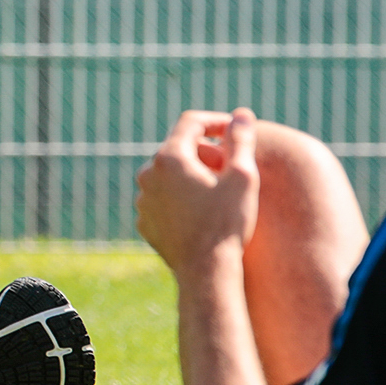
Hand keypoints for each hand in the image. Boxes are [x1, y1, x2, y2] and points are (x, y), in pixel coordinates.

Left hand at [136, 107, 260, 273]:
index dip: (216, 121)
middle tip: (231, 165)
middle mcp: (148, 174)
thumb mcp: (242, 176)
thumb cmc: (227, 222)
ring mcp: (143, 199)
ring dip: (192, 175)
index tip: (235, 130)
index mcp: (170, 157)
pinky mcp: (145, 220)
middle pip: (179, 148)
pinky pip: (164, 199)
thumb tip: (241, 114)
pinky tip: (203, 211)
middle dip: (205, 151)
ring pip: (169, 175)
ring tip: (218, 191)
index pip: (191, 122)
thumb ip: (241, 140)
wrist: (205, 270)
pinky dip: (181, 198)